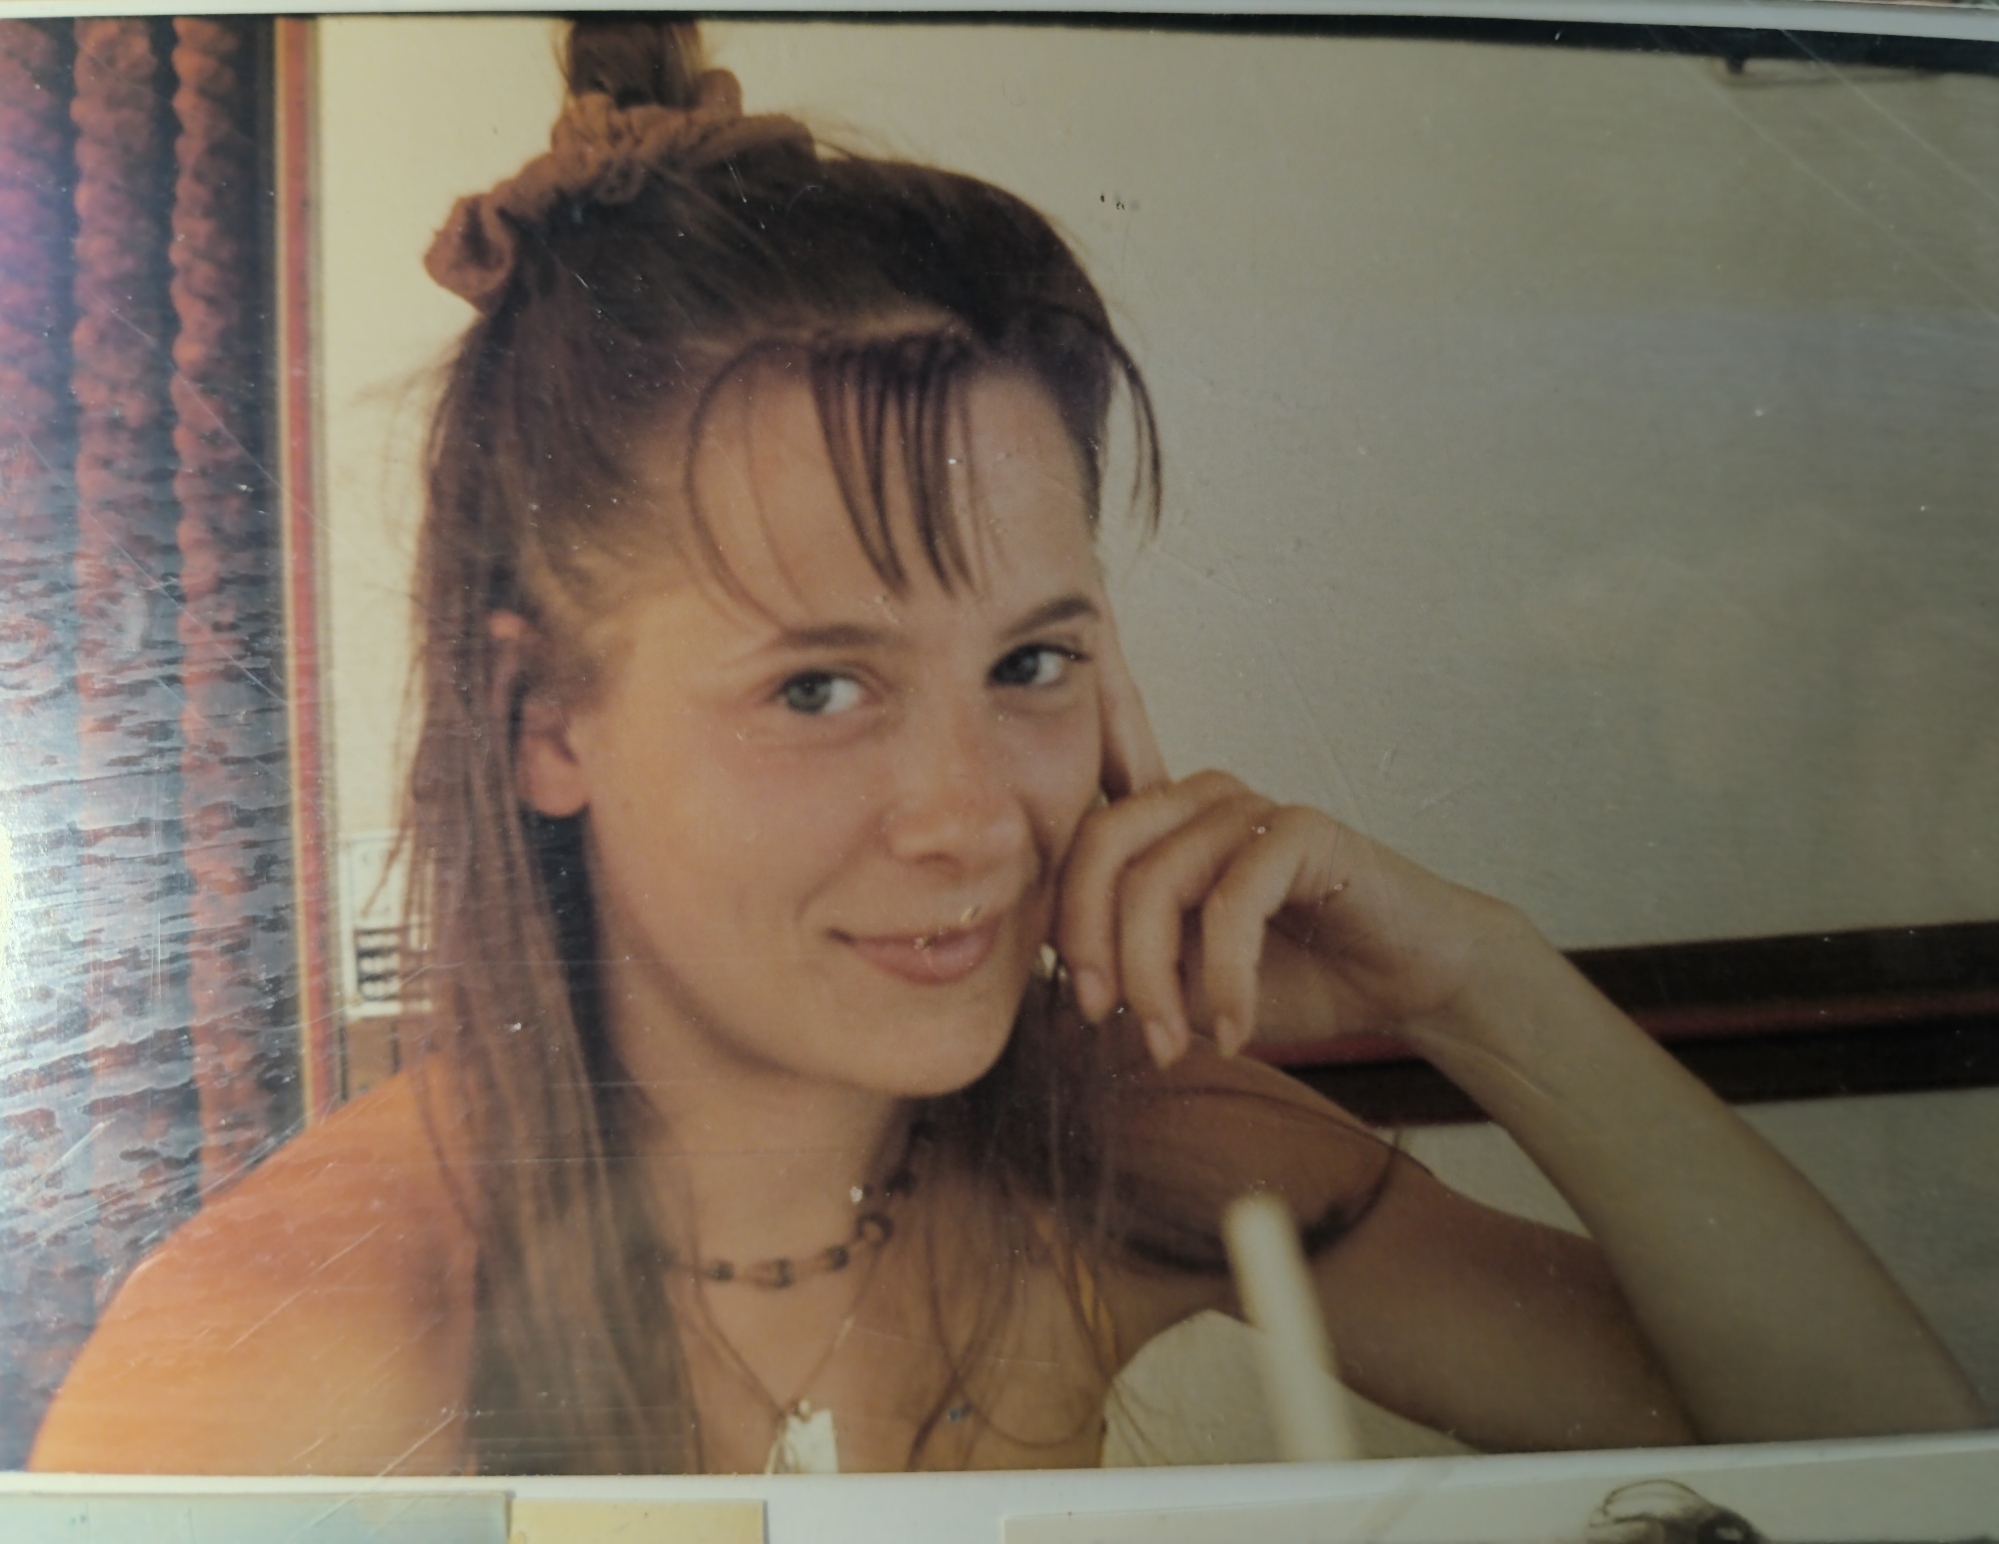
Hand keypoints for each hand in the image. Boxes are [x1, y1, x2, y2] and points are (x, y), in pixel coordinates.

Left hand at [1057, 626, 1517, 1065]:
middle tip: (1103, 1016)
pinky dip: (1224, 978)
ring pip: (1158, 880)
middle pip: (1099, 847)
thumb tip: (1068, 980)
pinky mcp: (1300, 829)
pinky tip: (1233, 1028)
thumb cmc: (1296, 974)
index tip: (1079, 999)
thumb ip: (1130, 963)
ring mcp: (1247, 806)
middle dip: (1089, 942)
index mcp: (1158, 824)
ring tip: (1173, 1045)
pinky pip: (1232, 902)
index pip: (1074, 838)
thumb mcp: (1186, 981)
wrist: (1404, 980)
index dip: (1056, 913)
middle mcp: (1195, 799)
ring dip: (1154, 977)